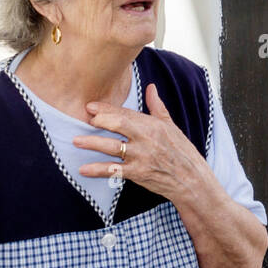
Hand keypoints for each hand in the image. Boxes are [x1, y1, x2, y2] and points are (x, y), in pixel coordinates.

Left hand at [74, 83, 208, 202]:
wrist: (191, 179)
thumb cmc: (182, 152)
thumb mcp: (171, 126)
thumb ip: (157, 107)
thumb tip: (151, 87)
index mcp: (154, 125)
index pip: (126, 113)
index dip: (107, 109)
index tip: (91, 107)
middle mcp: (146, 139)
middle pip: (118, 125)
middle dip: (100, 121)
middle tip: (85, 119)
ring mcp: (141, 157)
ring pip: (112, 147)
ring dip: (92, 143)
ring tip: (76, 141)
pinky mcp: (137, 173)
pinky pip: (113, 171)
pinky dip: (97, 170)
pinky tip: (83, 169)